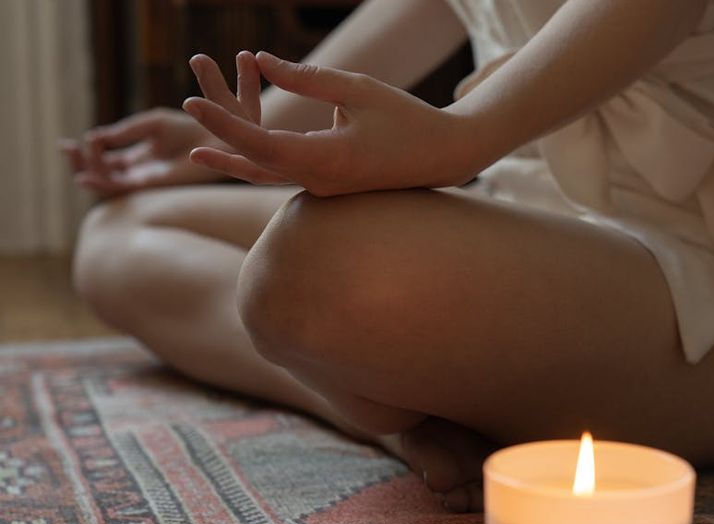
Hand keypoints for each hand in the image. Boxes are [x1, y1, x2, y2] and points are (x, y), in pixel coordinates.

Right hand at [61, 107, 227, 196]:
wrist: (214, 137)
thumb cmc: (190, 128)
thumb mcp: (150, 124)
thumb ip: (125, 132)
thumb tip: (95, 138)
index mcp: (140, 155)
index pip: (106, 159)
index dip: (88, 151)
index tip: (76, 139)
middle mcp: (141, 170)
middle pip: (103, 173)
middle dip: (81, 162)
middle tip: (66, 148)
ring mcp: (146, 178)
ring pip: (109, 182)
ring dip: (87, 171)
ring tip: (74, 156)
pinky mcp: (152, 184)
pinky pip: (122, 188)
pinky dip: (102, 182)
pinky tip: (87, 174)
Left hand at [183, 51, 474, 196]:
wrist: (443, 156)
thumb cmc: (406, 118)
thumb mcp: (356, 89)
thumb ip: (306, 78)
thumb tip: (261, 62)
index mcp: (326, 159)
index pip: (260, 144)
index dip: (222, 124)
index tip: (192, 101)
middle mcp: (319, 182)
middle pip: (255, 164)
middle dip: (220, 138)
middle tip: (188, 110)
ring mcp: (324, 189)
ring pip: (267, 176)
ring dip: (234, 156)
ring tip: (197, 150)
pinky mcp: (329, 186)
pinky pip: (284, 176)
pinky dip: (258, 161)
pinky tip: (238, 154)